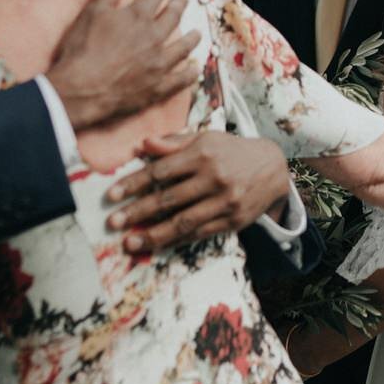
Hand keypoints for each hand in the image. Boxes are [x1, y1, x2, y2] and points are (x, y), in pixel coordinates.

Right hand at [48, 0, 200, 130]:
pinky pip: (181, 79)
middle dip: (180, 5)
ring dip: (191, 38)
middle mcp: (153, 37)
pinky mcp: (159, 87)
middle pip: (172, 17)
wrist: (82, 89)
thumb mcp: (92, 13)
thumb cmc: (82, 50)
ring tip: (197, 33)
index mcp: (137, 17)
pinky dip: (190, 73)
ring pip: (183, 47)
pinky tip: (195, 69)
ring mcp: (159, 63)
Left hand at [104, 132, 291, 251]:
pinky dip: (177, 241)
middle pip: (168, 199)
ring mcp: (224, 202)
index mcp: (203, 154)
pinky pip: (199, 234)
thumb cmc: (230, 151)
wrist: (273, 168)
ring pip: (183, 222)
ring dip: (153, 234)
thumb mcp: (205, 139)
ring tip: (130, 243)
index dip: (133, 184)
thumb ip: (173, 143)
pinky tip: (158, 244)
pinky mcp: (233, 221)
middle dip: (137, 212)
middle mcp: (214, 178)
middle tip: (112, 223)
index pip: (160, 171)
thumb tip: (142, 144)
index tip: (110, 196)